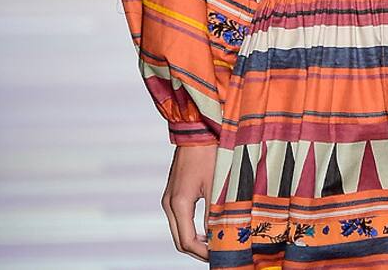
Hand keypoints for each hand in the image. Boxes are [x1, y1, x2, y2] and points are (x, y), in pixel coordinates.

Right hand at [163, 144, 216, 261]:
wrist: (197, 132)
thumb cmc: (209, 155)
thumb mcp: (215, 186)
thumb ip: (214, 214)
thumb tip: (217, 237)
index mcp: (179, 203)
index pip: (187, 241)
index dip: (203, 253)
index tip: (219, 255)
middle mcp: (169, 203)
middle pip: (180, 240)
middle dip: (198, 251)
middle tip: (218, 254)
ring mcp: (168, 199)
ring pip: (178, 231)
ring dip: (195, 241)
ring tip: (216, 243)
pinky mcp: (172, 194)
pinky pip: (179, 220)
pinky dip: (191, 230)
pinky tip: (207, 230)